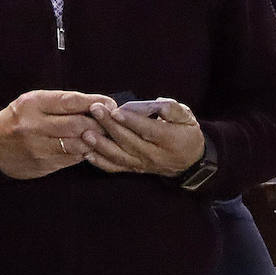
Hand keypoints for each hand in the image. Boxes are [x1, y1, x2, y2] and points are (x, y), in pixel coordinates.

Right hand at [0, 90, 116, 179]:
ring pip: (78, 144)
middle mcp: (34, 125)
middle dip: (100, 124)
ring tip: (103, 137)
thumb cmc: (18, 119)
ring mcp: (38, 147)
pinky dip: (84, 153)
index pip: (70, 101)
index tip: (110, 103)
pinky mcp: (43, 164)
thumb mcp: (32, 102)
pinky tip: (88, 148)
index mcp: (32, 104)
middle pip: (78, 125)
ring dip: (95, 141)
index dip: (94, 101)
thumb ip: (59, 102)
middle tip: (111, 123)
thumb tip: (94, 104)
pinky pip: (72, 159)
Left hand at [83, 98, 204, 176]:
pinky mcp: (134, 169)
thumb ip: (169, 108)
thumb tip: (152, 106)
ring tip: (86, 133)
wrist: (189, 160)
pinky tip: (86, 152)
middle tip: (95, 110)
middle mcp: (155, 155)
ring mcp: (142, 164)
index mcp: (170, 140)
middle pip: (130, 141)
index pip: (148, 130)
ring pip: (120, 156)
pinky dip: (100, 162)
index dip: (131, 121)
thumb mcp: (185, 115)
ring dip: (101, 145)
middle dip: (110, 126)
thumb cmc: (185, 131)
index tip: (115, 111)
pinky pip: (115, 167)